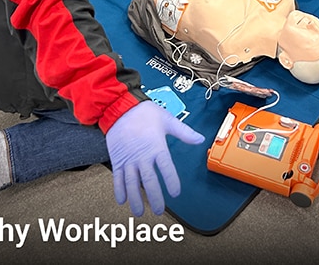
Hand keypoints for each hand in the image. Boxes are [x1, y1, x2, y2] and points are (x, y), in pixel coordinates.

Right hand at [105, 101, 204, 215]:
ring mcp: (128, 159)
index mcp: (156, 147)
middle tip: (158, 210)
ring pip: (131, 183)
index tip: (175, 193)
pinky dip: (119, 189)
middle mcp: (142, 156)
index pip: (166, 168)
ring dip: (135, 198)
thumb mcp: (167, 120)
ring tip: (139, 211)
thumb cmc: (144, 113)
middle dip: (154, 197)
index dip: (172, 182)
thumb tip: (200, 139)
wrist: (120, 106)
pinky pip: (117, 177)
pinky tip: (122, 200)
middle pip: (149, 181)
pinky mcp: (117, 159)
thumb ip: (184, 132)